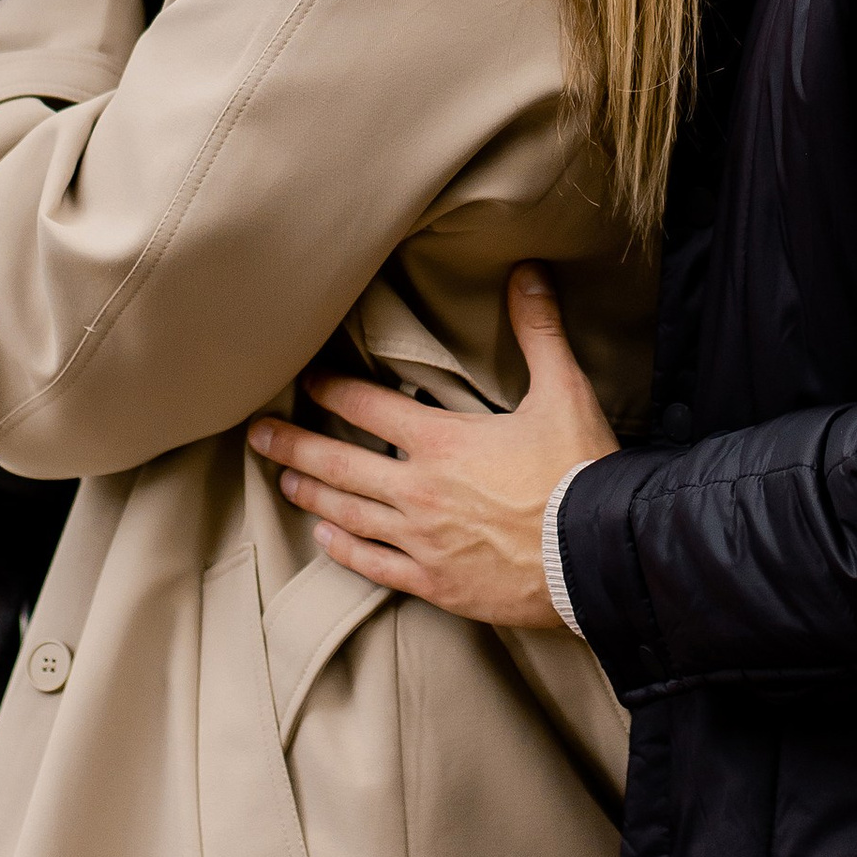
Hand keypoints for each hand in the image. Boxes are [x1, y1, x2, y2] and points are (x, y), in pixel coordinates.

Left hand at [246, 264, 615, 627]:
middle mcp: (418, 490)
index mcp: (441, 441)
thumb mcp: (564, 392)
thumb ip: (538, 331)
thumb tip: (528, 273)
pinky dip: (344, 550)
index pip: (367, 406)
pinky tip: (325, 539)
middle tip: (256, 433)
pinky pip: (374, 566)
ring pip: (348, 513)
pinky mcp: (434, 583)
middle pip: (338, 462)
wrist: (599, 557)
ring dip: (311, 493)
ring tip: (283, 480)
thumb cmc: (580, 473)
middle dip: (293, 443)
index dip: (331, 388)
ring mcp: (420, 541)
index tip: (305, 379)